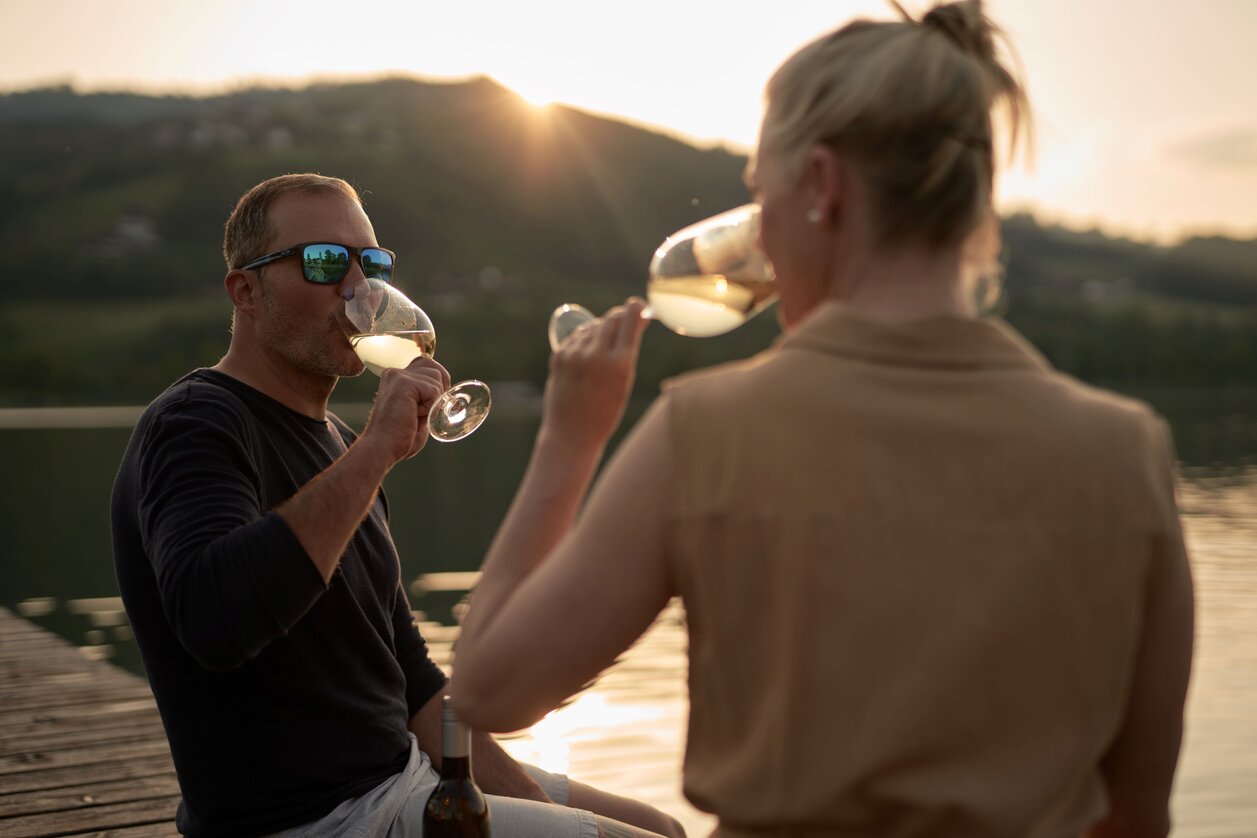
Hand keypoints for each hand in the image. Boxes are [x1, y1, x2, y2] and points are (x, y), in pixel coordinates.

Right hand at [363, 356, 451, 461]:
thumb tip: (448, 393)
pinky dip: (430, 408)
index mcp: (397, 377)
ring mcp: (399, 376)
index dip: (437, 384)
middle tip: (422, 412)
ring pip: (437, 379)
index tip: (428, 405)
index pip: (428, 365)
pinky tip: (413, 416)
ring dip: (432, 402)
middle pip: (436, 369)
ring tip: (413, 415)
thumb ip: (427, 397)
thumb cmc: (400, 437)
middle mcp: (396, 373)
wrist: (383, 448)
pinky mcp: (404, 383)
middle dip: (439, 391)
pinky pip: (434, 391)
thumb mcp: (417, 411)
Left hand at [543, 297, 648, 450]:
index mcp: (620, 364)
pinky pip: (577, 336)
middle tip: (625, 322)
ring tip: (604, 350)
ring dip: (602, 330)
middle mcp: (596, 355)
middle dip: (620, 318)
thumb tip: (633, 320)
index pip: (630, 319)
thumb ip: (627, 351)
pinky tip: (587, 355)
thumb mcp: (625, 382)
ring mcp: (575, 354)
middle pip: (612, 318)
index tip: (639, 306)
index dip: (636, 308)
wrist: (572, 433)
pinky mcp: (559, 356)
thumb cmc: (605, 411)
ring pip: (594, 325)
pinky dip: (585, 339)